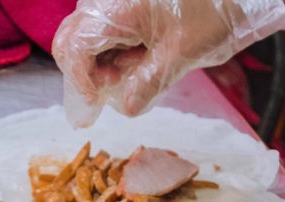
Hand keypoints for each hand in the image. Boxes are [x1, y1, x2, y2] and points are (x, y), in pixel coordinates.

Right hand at [52, 0, 284, 125]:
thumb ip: (149, 83)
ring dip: (102, 64)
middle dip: (85, 72)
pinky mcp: (127, 10)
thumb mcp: (183, 53)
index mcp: (118, 8)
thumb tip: (126, 108)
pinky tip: (140, 60)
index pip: (75, 47)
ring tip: (135, 71)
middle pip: (71, 41)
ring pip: (87, 40)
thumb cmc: (213, 9)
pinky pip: (106, 36)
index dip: (79, 80)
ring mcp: (117, 5)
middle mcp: (109, 3)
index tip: (95, 103)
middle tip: (113, 88)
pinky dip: (116, 55)